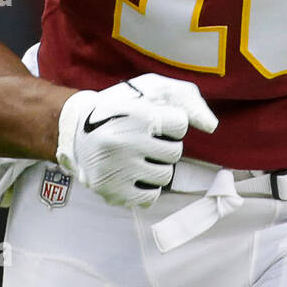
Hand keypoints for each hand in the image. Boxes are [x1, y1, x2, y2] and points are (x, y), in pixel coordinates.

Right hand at [56, 74, 217, 208]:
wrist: (75, 130)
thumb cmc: (121, 107)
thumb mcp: (151, 89)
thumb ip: (187, 99)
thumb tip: (211, 126)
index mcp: (135, 114)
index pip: (180, 123)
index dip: (172, 121)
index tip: (154, 119)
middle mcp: (125, 142)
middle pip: (175, 152)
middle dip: (165, 145)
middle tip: (145, 139)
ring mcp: (117, 169)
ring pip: (164, 176)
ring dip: (157, 166)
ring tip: (137, 155)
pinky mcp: (112, 192)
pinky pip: (150, 197)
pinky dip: (146, 186)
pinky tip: (133, 172)